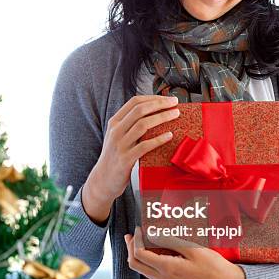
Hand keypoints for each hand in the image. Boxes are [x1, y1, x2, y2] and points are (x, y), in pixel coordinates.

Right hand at [82, 95, 179, 222]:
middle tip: (175, 103)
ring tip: (175, 115)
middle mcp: (115, 131)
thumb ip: (131, 125)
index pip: (134, 102)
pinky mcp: (125, 159)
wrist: (102, 180)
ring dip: (162, 117)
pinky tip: (169, 135)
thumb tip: (155, 112)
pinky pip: (144, 146)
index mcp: (115, 122)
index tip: (168, 98)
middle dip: (160, 104)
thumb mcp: (118, 136)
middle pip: (140, 110)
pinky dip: (158, 139)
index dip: (153, 98)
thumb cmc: (115, 157)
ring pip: (142, 125)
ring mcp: (119, 145)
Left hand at [124, 227, 246, 278]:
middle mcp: (163, 278)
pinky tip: (153, 247)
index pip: (140, 254)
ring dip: (137, 253)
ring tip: (140, 237)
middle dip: (130, 247)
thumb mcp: (192, 248)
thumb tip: (152, 232)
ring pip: (142, 268)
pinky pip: (151, 270)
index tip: (141, 226)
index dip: (136, 239)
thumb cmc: (211, 265)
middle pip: (135, 264)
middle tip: (133, 233)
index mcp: (167, 268)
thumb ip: (170, 240)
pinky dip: (147, 258)